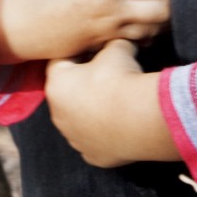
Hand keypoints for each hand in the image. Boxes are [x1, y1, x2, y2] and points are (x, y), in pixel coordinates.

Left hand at [45, 39, 179, 166]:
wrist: (140, 117)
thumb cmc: (121, 79)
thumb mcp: (117, 49)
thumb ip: (111, 43)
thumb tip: (118, 40)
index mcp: (56, 84)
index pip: (61, 63)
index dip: (79, 55)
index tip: (96, 53)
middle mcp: (58, 114)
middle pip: (68, 94)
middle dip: (83, 86)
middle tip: (108, 79)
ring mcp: (74, 138)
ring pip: (79, 121)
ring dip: (92, 113)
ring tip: (116, 105)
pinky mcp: (92, 156)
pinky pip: (94, 143)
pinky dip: (104, 135)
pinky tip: (118, 127)